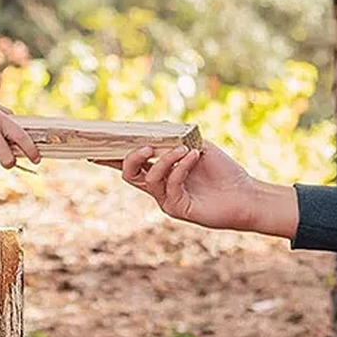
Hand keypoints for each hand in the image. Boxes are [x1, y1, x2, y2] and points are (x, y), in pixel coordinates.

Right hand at [111, 141, 297, 234]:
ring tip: (182, 149)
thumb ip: (175, 138)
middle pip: (129, 174)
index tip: (91, 149)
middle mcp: (159, 188)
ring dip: (165, 160)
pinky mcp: (178, 209)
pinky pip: (170, 185)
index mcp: (161, 173)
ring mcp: (167, 200)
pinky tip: (193, 157)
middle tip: (145, 146)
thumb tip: (155, 127)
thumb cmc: (222, 171)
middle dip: (131, 157)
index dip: (109, 157)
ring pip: (149, 179)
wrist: (245, 194)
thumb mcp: (196, 147)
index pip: (130, 164)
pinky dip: (180, 167)